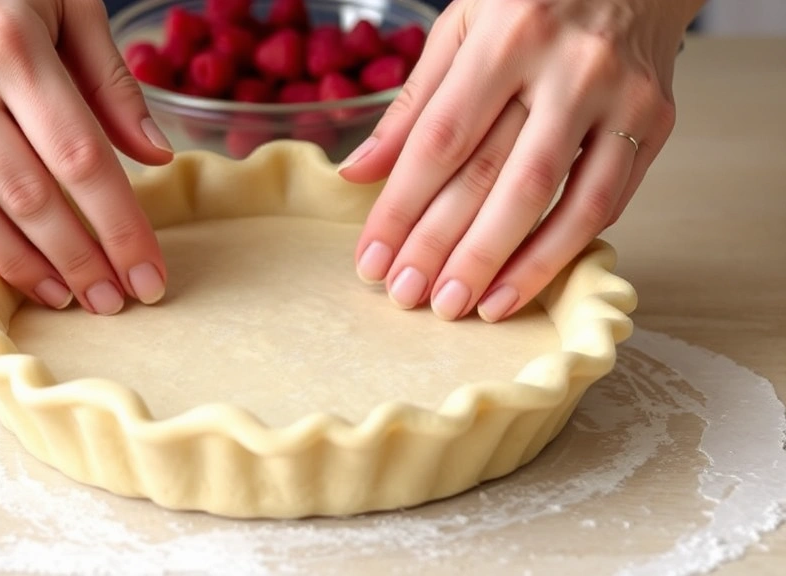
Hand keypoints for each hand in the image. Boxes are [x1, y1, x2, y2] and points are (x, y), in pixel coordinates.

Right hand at [0, 0, 173, 313]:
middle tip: (114, 301)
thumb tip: (156, 156)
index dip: (119, 227)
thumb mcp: (67, 2)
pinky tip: (19, 262)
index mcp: (11, 45)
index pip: (80, 159)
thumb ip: (112, 81)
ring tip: (68, 296)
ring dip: (26, 267)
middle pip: (30, 198)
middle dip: (79, 261)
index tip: (148, 275)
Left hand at [339, 0, 702, 321]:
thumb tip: (357, 171)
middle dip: (447, 248)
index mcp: (506, 35)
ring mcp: (620, 98)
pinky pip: (607, 202)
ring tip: (469, 308)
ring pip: (562, 201)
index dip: (400, 209)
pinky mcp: (656, 122)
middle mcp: (568, 67)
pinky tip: (524, 282)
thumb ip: (412, 104)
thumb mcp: (461, 28)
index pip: (440, 140)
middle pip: (497, 178)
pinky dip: (563, 249)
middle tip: (410, 297)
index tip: (371, 260)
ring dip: (511, 266)